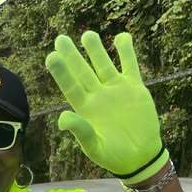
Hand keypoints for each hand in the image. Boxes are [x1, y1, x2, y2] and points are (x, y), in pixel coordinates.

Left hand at [45, 31, 167, 184]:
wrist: (140, 156)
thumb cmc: (114, 156)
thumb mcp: (95, 147)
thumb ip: (81, 131)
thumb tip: (62, 118)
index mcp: (85, 108)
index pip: (70, 86)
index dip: (61, 72)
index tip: (51, 56)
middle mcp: (97, 95)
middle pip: (82, 71)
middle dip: (72, 55)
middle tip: (60, 39)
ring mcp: (115, 89)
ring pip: (103, 64)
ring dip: (96, 49)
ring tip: (87, 35)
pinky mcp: (134, 88)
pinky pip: (129, 65)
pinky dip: (126, 51)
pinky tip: (122, 36)